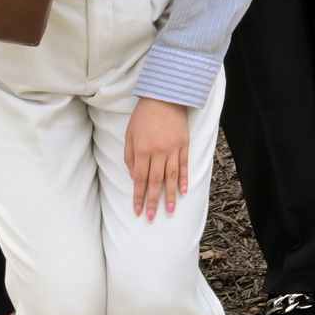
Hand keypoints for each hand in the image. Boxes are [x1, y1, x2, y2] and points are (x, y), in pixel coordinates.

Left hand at [125, 98, 190, 220]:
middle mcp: (158, 152)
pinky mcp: (184, 144)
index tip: (138, 210)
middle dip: (153, 201)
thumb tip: (134, 176)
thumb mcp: (129, 134)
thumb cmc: (143, 116)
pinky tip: (184, 191)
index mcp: (142, 150)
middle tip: (152, 217)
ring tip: (171, 210)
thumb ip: (130, 156)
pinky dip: (184, 178)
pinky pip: (184, 165)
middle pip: (155, 181)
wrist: (165, 97)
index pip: (140, 179)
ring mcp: (173, 149)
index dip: (138, 196)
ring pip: (172, 176)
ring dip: (171, 195)